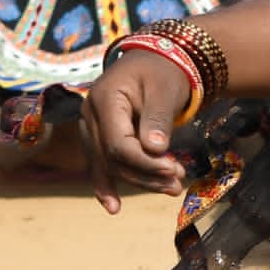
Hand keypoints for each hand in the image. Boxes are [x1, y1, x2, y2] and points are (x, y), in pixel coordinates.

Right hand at [81, 47, 192, 213]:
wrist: (154, 61)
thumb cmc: (162, 72)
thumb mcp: (165, 90)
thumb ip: (158, 119)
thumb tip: (155, 150)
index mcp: (104, 99)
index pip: (119, 144)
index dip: (146, 163)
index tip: (175, 170)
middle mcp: (90, 115)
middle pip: (113, 158)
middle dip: (146, 175)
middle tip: (178, 183)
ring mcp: (91, 127)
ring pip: (110, 165)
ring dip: (140, 181)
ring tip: (172, 189)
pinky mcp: (98, 137)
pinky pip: (102, 164)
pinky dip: (108, 185)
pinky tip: (113, 208)